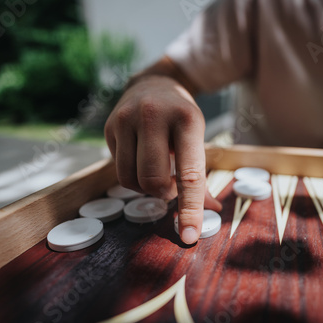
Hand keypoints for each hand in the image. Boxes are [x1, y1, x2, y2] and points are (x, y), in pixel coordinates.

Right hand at [105, 75, 220, 243]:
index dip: (189, 210)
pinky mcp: (110, 126)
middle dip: (164, 193)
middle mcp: (154, 116)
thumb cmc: (181, 118)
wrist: (155, 84)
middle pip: (154, 181)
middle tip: (171, 185)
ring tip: (157, 172)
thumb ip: (201, 176)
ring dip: (146, 188)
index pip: (189, 175)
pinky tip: (141, 160)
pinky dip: (132, 176)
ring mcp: (127, 120)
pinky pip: (118, 169)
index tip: (188, 237)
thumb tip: (212, 211)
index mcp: (187, 121)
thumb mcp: (197, 138)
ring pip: (131, 180)